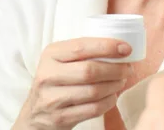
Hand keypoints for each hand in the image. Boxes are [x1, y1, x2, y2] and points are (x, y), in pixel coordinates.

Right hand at [13, 38, 132, 129]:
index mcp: (51, 55)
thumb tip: (122, 47)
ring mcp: (52, 99)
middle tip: (128, 69)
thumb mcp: (63, 60)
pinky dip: (109, 101)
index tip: (127, 49)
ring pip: (94, 91)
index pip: (82, 47)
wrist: (35, 114)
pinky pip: (93, 109)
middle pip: (90, 71)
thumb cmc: (58, 80)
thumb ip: (85, 51)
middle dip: (115, 69)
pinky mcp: (60, 118)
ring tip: (121, 81)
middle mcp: (47, 75)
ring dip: (114, 85)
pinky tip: (112, 96)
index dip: (108, 47)